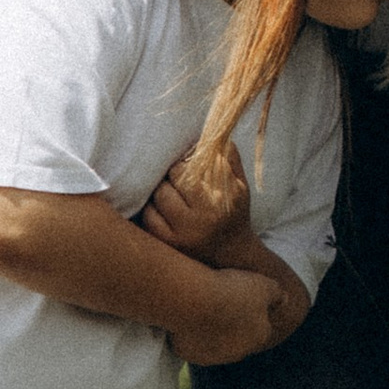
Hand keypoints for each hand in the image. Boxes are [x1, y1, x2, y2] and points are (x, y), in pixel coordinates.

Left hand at [139, 141, 249, 263]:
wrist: (232, 255)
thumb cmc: (234, 213)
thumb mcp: (240, 186)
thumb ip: (230, 158)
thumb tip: (214, 133)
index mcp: (218, 202)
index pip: (186, 172)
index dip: (181, 164)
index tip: (184, 164)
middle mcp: (198, 221)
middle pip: (167, 185)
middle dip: (168, 177)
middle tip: (173, 177)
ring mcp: (180, 236)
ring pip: (155, 200)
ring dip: (158, 191)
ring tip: (168, 191)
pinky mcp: (167, 245)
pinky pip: (148, 218)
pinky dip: (151, 208)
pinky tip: (160, 207)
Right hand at [166, 262, 292, 366]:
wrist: (194, 301)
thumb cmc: (230, 290)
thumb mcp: (263, 285)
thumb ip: (277, 294)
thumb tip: (285, 299)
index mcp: (259, 336)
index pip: (262, 330)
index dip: (254, 315)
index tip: (242, 300)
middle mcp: (238, 352)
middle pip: (238, 340)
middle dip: (233, 327)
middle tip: (221, 305)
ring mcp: (213, 356)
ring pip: (214, 345)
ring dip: (211, 333)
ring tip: (202, 310)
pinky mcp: (189, 354)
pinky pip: (191, 345)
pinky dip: (189, 335)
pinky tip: (186, 318)